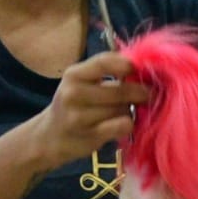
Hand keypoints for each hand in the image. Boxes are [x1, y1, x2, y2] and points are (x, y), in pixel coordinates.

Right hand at [29, 51, 150, 170]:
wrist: (51, 136)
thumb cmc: (74, 105)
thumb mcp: (82, 82)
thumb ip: (107, 72)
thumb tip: (143, 68)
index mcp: (74, 74)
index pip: (105, 62)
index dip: (128, 64)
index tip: (139, 70)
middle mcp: (74, 93)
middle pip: (120, 90)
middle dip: (138, 92)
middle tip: (146, 94)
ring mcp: (80, 116)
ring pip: (123, 109)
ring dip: (130, 110)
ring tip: (122, 112)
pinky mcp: (90, 135)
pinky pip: (123, 125)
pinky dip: (128, 124)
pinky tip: (122, 124)